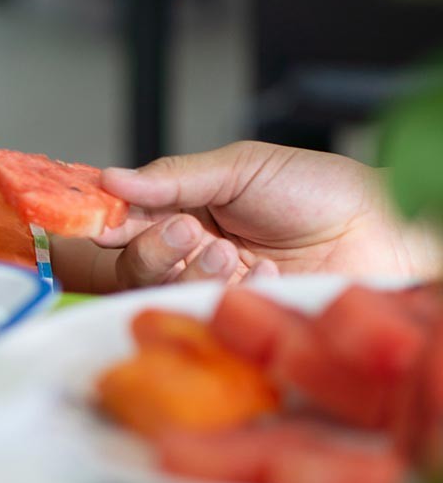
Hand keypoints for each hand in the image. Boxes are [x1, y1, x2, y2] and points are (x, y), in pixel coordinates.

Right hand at [92, 140, 441, 286]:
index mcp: (187, 205)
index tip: (99, 218)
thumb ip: (174, 176)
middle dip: (152, 247)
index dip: (109, 218)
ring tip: (231, 251)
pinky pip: (210, 312)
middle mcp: (193, 248)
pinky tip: (267, 274)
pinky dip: (235, 290)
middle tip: (187, 230)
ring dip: (193, 268)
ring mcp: (216, 284)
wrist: (383, 230)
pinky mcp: (240, 314)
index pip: (129, 216)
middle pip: (135, 261)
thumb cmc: (319, 190)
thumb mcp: (242, 167)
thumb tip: (112, 179)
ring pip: (167, 289)